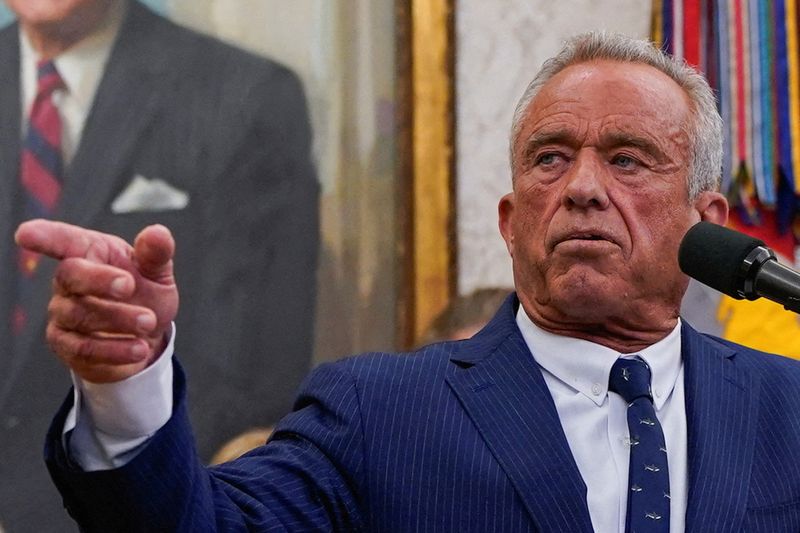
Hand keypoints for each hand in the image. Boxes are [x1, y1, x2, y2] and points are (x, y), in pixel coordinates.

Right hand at [15, 220, 178, 382]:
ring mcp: (63, 312)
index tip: (26, 234)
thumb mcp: (158, 272)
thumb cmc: (146, 294)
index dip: (44, 236)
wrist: (147, 337)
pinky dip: (115, 349)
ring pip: (79, 314)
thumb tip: (158, 233)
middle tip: (130, 286)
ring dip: (119, 318)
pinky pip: (84, 348)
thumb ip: (156, 252)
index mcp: (91, 252)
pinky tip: (139, 348)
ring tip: (149, 322)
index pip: (63, 240)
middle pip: (70, 275)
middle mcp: (69, 280)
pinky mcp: (65, 344)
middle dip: (99, 279)